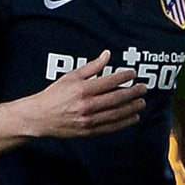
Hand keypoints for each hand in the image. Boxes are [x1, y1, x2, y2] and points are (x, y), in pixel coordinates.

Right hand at [20, 51, 146, 138]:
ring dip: (132, 108)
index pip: (109, 81)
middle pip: (116, 98)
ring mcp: (88, 119)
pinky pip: (111, 126)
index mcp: (82, 89)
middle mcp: (86, 105)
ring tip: (141, 103)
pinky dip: (124, 122)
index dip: (124, 76)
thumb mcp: (71, 76)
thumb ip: (92, 66)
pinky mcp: (89, 131)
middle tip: (143, 88)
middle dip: (133, 92)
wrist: (40, 117)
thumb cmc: (55, 94)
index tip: (133, 73)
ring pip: (116, 113)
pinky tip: (133, 117)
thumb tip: (107, 54)